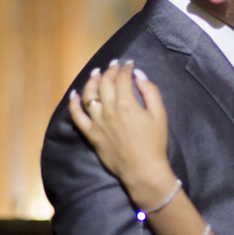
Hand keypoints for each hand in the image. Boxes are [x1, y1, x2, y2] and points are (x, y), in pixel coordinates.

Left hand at [69, 61, 175, 203]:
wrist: (143, 170)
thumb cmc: (154, 143)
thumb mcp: (160, 115)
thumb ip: (150, 91)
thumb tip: (138, 75)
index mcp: (127, 103)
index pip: (122, 78)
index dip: (125, 68)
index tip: (129, 64)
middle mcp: (108, 109)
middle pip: (105, 83)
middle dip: (110, 71)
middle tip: (114, 66)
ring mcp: (97, 122)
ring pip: (89, 95)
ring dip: (92, 81)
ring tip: (96, 73)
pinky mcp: (91, 134)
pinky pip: (77, 116)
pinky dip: (73, 103)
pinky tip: (75, 94)